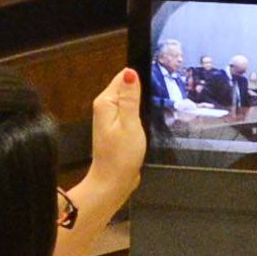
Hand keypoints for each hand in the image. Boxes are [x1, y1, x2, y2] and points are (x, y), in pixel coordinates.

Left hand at [79, 67, 145, 214]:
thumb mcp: (130, 124)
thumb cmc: (120, 157)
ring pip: (129, 102)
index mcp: (105, 103)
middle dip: (141, 94)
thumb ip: (130, 98)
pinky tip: (144, 126)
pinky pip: (129, 114)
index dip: (139, 81)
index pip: (122, 77)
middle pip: (126, 88)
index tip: (151, 90)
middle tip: (151, 108)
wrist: (112, 183)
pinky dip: (138, 118)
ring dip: (140, 107)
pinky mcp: (116, 129)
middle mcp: (104, 108)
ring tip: (148, 119)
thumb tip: (130, 72)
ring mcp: (109, 119)